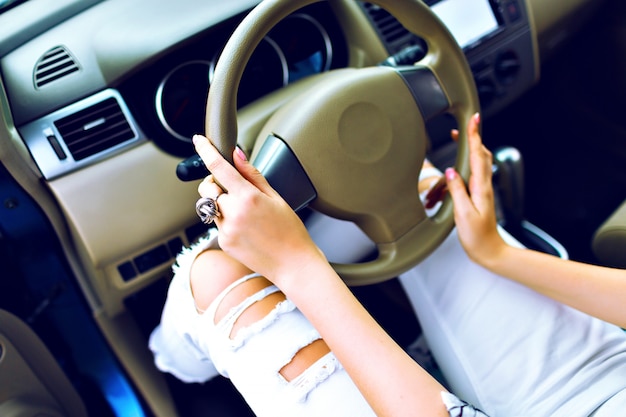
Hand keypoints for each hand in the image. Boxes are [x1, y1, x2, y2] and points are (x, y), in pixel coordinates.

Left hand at [192, 135, 324, 282]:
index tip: (199, 141)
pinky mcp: (223, 243)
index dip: (206, 151)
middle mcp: (233, 213)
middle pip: (207, 188)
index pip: (219, 168)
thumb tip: (237, 155)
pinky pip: (217, 224)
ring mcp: (226, 230)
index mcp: (248, 198)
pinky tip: (247, 228)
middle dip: (214, 183)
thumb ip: (253, 175)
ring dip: (221, 203)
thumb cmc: (290, 231)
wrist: (293, 264)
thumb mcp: (276, 197)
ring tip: (245, 213)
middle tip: (232, 187)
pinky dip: (227, 220)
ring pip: (210, 206)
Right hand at [445, 113, 505, 264]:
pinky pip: (470, 176)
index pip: (478, 155)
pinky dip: (461, 169)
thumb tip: (451, 171)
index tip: (473, 119)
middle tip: (462, 127)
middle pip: (481, 154)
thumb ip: (457, 190)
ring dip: (465, 153)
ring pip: (476, 164)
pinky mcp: (478, 196)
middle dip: (472, 138)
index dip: (474, 136)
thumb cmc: (477, 236)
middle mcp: (483, 185)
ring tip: (456, 145)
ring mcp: (481, 190)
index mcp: (480, 187)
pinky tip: (454, 171)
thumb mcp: (463, 214)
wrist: (490, 251)